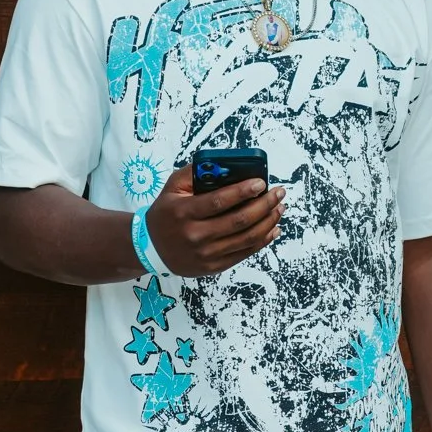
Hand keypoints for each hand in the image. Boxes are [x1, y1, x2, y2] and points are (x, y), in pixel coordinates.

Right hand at [146, 165, 284, 275]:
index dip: (243, 192)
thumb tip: (225, 164)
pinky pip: (244, 253)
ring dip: (268, 222)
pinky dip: (262, 240)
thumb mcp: (172, 187)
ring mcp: (206, 254)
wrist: (151, 247)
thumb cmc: (166, 212)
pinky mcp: (213, 267)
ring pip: (246, 238)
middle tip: (278, 193)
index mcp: (184, 213)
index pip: (219, 202)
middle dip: (264, 205)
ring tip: (279, 208)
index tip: (261, 183)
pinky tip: (273, 228)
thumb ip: (195, 173)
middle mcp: (195, 236)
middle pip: (239, 220)